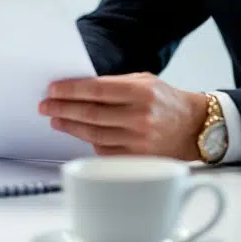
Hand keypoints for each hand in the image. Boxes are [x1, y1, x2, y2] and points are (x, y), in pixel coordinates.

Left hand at [39, 73, 208, 159]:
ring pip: (94, 134)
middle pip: (91, 114)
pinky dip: (88, 141)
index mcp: (141, 92)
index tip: (53, 89)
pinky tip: (77, 132)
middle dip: (63, 109)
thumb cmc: (165, 100)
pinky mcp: (139, 159)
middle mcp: (141, 117)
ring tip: (56, 119)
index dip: (71, 90)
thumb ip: (113, 84)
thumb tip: (77, 88)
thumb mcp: (144, 81)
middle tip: (46, 106)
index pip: (97, 90)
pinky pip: (105, 151)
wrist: (194, 127)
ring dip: (70, 126)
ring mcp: (140, 141)